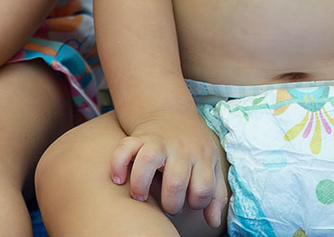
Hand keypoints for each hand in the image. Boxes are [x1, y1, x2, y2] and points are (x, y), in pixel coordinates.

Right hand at [111, 110, 227, 228]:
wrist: (171, 112)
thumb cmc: (193, 146)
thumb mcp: (211, 164)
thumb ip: (215, 194)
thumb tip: (213, 222)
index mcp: (202, 156)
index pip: (203, 188)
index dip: (197, 203)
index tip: (188, 202)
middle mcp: (181, 148)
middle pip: (176, 181)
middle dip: (171, 204)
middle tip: (167, 206)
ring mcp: (158, 141)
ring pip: (148, 160)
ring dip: (141, 185)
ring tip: (140, 197)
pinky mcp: (138, 136)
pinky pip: (124, 148)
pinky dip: (117, 165)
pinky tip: (118, 180)